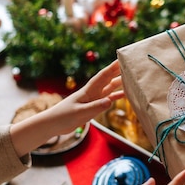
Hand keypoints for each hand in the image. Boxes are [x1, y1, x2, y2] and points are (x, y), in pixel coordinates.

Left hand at [9, 61, 123, 155]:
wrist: (53, 124)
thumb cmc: (63, 117)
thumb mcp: (79, 113)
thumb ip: (95, 107)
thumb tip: (109, 101)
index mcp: (88, 91)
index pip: (103, 77)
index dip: (112, 67)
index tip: (121, 59)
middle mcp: (92, 93)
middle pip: (108, 79)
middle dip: (118, 71)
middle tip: (130, 64)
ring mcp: (93, 99)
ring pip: (109, 88)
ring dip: (119, 83)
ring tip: (131, 78)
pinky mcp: (93, 106)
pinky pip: (107, 99)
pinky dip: (116, 96)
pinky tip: (124, 95)